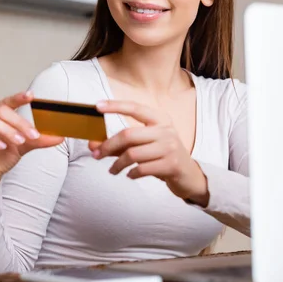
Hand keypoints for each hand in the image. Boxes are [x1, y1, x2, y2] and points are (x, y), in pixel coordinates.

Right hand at [0, 91, 63, 200]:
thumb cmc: (1, 156)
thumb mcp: (23, 147)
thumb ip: (38, 140)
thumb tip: (60, 137)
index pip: (7, 102)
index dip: (18, 97)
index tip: (31, 96)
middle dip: (18, 122)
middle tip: (32, 134)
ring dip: (6, 130)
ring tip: (18, 141)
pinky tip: (2, 147)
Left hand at [89, 100, 208, 205]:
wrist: (189, 176)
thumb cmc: (162, 157)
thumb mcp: (144, 146)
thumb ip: (120, 145)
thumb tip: (93, 145)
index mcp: (160, 120)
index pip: (135, 108)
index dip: (115, 106)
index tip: (97, 106)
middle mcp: (166, 130)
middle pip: (128, 134)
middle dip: (108, 146)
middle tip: (96, 155)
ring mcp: (170, 147)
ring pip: (133, 154)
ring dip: (117, 164)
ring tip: (112, 170)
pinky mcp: (171, 165)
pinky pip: (142, 169)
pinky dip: (131, 173)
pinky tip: (130, 175)